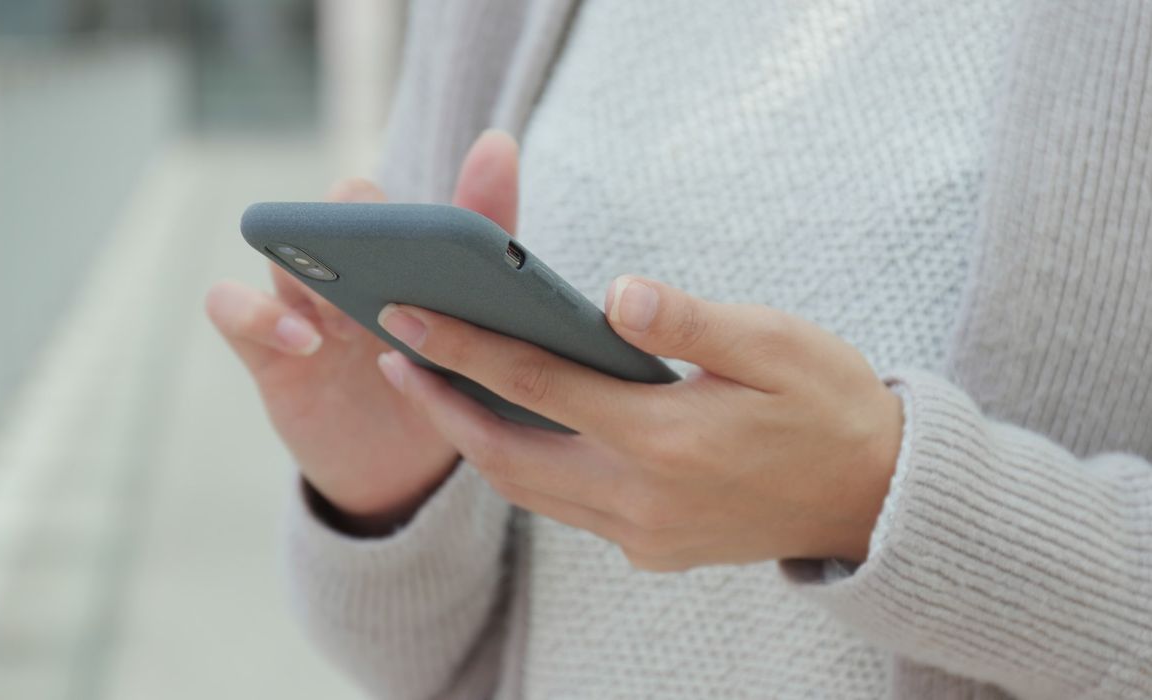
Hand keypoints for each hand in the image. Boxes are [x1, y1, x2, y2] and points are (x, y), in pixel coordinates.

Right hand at [205, 131, 520, 534]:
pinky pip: (232, 308)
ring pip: (284, 248)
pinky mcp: (268, 352)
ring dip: (315, 266)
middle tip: (391, 264)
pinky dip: (260, 314)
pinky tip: (308, 343)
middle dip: (362, 219)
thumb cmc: (445, 386)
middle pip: (343, 206)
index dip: (427, 193)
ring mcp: (305, 305)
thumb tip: (500, 147)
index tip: (466, 195)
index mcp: (409, 255)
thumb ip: (490, 251)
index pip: (418, 198)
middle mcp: (354, 266)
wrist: (405, 470)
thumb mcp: (479, 330)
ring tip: (349, 309)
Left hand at [373, 276, 902, 566]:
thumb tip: (614, 296)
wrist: (876, 497)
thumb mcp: (776, 344)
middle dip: (442, 407)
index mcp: (666, 438)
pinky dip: (528, 469)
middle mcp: (643, 498)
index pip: (537, 386)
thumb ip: (689, 321)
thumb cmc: (830, 404)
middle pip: (509, 455)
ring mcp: (645, 534)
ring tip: (437, 389)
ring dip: (477, 442)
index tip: (404, 317)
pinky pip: (568, 510)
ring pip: (530, 492)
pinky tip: (516, 427)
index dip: (462, 348)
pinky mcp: (653, 550)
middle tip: (394, 357)